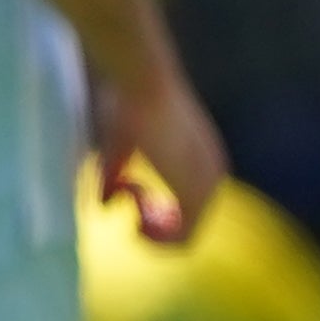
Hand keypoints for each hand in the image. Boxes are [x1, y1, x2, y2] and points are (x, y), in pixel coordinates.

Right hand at [89, 57, 225, 243]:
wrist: (142, 81)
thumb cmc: (128, 102)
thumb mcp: (119, 146)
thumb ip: (114, 177)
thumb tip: (105, 205)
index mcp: (204, 160)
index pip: (190, 208)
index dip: (153, 211)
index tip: (126, 186)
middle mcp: (214, 174)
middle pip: (188, 229)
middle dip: (152, 226)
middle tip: (127, 198)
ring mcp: (208, 185)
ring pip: (186, 238)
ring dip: (152, 233)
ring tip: (130, 204)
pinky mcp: (195, 192)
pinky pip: (183, 239)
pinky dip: (154, 236)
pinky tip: (134, 209)